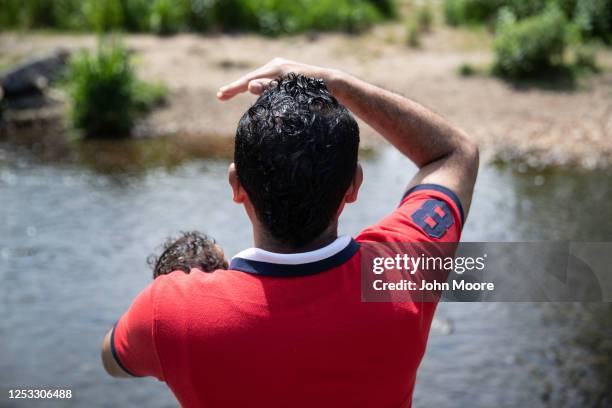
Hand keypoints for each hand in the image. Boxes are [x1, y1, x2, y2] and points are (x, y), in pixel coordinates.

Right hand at [216, 58, 336, 100]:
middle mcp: (277, 65)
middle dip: (236, 87)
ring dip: (248, 87)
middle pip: (252, 78)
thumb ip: (270, 89)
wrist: (333, 84)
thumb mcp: (291, 92)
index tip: (220, 95)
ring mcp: (282, 68)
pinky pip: (269, 81)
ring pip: (260, 80)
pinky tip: (254, 94)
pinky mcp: (286, 74)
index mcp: (276, 69)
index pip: (250, 80)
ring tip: (231, 94)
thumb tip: (249, 87)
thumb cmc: (314, 91)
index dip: (234, 88)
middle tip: (220, 96)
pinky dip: (259, 88)